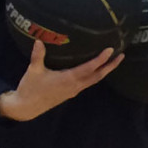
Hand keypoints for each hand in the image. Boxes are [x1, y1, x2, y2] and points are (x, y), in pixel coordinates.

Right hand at [0, 40, 123, 121]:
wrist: (26, 108)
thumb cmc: (30, 89)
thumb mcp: (33, 71)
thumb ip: (37, 56)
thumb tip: (39, 40)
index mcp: (68, 79)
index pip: (89, 69)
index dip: (100, 60)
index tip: (110, 50)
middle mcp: (74, 86)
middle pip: (97, 76)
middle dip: (110, 66)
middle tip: (121, 56)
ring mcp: (73, 90)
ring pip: (94, 81)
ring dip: (104, 71)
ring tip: (113, 61)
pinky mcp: (70, 92)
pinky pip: (88, 83)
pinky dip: (95, 75)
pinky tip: (97, 70)